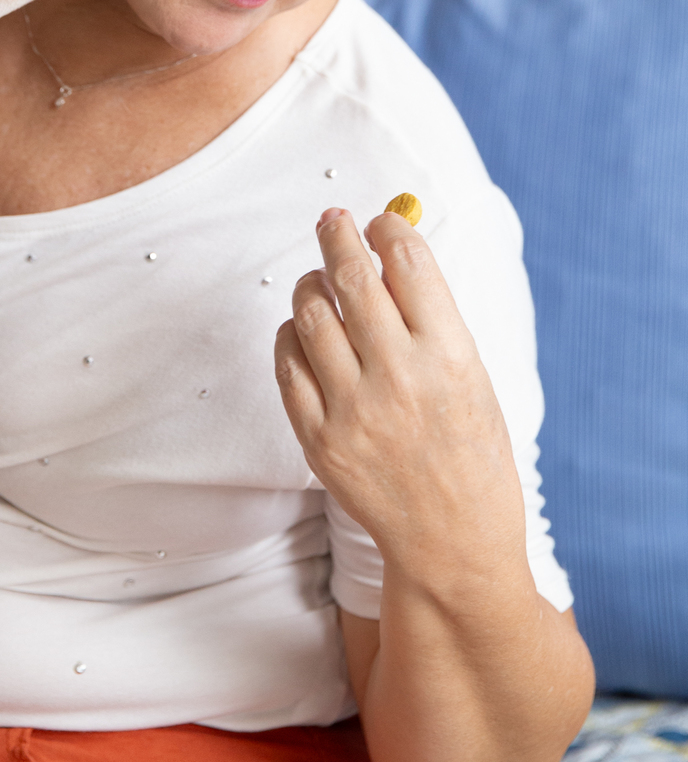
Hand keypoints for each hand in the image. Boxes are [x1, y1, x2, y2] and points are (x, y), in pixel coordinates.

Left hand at [274, 207, 523, 572]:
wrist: (452, 542)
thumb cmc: (471, 453)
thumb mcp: (474, 379)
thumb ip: (433, 320)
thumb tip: (391, 250)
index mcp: (451, 357)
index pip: (409, 265)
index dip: (389, 230)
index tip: (379, 221)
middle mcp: (400, 378)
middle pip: (352, 279)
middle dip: (337, 236)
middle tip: (332, 219)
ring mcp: (353, 410)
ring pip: (311, 315)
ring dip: (311, 283)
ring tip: (317, 278)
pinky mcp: (319, 439)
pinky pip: (288, 365)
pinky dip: (292, 335)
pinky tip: (304, 329)